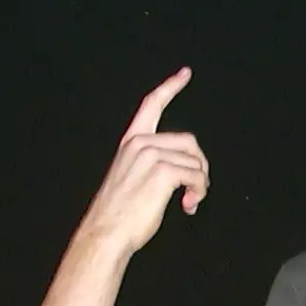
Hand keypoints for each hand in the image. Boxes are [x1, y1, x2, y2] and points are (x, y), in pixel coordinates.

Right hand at [75, 67, 209, 257]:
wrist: (106, 232)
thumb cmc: (119, 214)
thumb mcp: (131, 178)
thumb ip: (153, 165)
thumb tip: (186, 175)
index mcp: (131, 142)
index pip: (152, 105)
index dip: (170, 87)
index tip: (185, 73)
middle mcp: (140, 143)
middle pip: (190, 142)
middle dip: (200, 167)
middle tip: (195, 191)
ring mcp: (151, 155)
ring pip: (196, 163)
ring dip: (199, 186)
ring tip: (188, 203)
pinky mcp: (163, 171)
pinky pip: (197, 176)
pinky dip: (198, 192)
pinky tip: (187, 206)